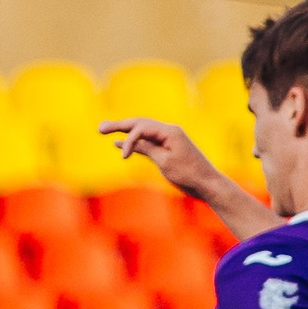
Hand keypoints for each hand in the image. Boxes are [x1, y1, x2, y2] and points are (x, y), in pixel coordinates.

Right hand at [97, 117, 226, 200]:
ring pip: (142, 131)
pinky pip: (147, 141)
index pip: (142, 128)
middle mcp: (169, 131)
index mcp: (170, 132)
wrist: (207, 184)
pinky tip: (119, 143)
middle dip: (119, 125)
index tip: (123, 157)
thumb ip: (148, 149)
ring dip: (124, 131)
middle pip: (140, 124)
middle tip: (100, 128)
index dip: (129, 140)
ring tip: (105, 129)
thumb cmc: (188, 174)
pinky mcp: (168, 148)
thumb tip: (132, 142)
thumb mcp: (165, 162)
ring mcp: (169, 139)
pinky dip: (134, 142)